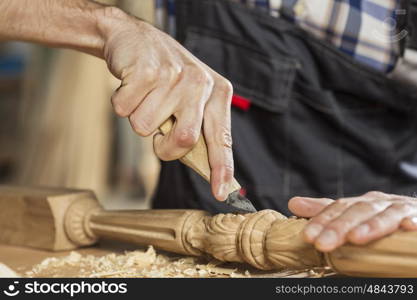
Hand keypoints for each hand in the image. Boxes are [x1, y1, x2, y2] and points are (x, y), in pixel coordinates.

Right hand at [98, 8, 233, 200]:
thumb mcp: (190, 97)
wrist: (134, 37)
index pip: (222, 138)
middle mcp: (200, 83)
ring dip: (139, 118)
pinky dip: (122, 104)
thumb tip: (204, 168)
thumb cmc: (164, 77)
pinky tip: (132, 85)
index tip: (221, 193)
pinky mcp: (146, 72)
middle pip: (184, 141)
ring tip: (145, 95)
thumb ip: (197, 127)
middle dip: (164, 148)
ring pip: (146, 128)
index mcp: (217, 93)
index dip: (221, 168)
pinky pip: (124, 112)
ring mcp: (174, 76)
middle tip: (157, 134)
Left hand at [288, 191, 416, 251]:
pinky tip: (408, 227)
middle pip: (356, 212)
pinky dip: (413, 221)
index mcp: (359, 202)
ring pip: (385, 215)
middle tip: (323, 243)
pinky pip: (416, 218)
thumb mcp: (352, 212)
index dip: (321, 220)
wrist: (415, 211)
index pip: (337, 208)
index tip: (307, 236)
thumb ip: (325, 210)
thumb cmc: (381, 215)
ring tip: (356, 238)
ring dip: (371, 226)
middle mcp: (378, 202)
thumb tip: (293, 203)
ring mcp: (399, 209)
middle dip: (339, 227)